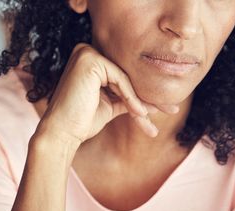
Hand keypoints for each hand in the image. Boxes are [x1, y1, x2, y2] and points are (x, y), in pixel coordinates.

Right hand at [36, 42, 179, 144]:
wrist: (62, 133)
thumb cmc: (81, 122)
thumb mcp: (110, 107)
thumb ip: (127, 98)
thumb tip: (152, 101)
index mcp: (90, 62)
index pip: (123, 77)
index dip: (143, 94)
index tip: (164, 108)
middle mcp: (87, 53)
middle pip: (127, 76)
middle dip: (150, 96)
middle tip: (172, 109)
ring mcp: (87, 54)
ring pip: (126, 78)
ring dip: (144, 100)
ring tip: (163, 114)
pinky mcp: (90, 61)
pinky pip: (120, 80)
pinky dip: (131, 97)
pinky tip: (141, 113)